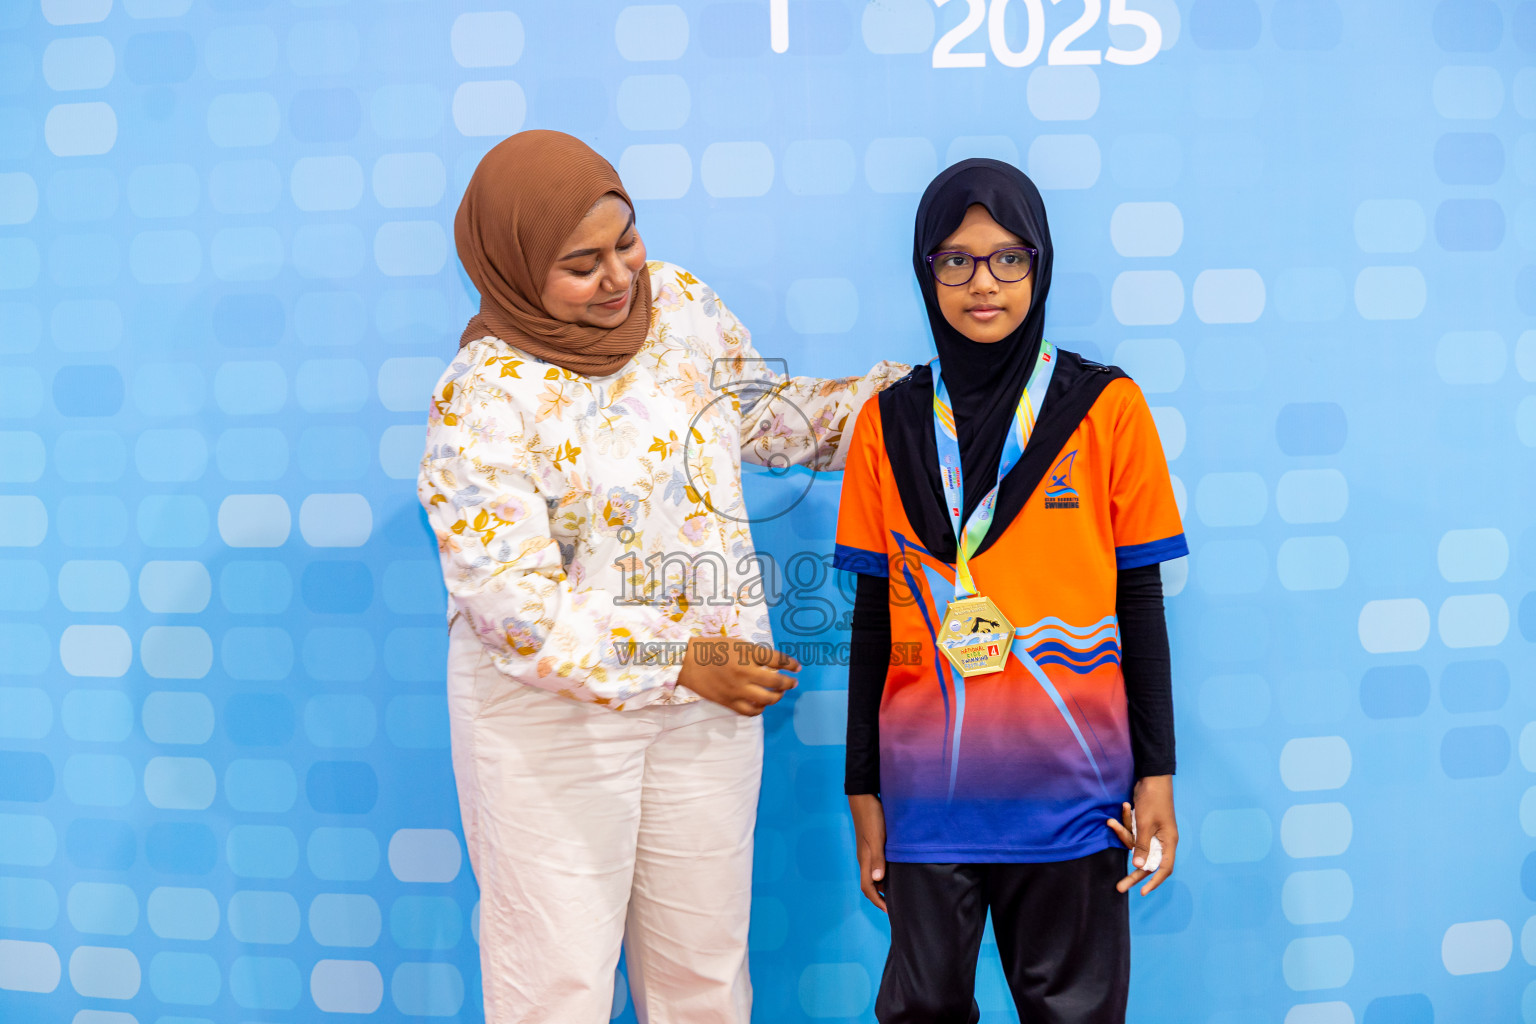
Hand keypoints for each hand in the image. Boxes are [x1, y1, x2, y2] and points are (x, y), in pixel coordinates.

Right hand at [677, 638, 798, 716]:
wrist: (687, 662)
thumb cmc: (712, 648)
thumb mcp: (736, 643)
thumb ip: (755, 653)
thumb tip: (774, 663)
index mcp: (746, 654)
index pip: (777, 660)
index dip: (791, 664)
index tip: (798, 667)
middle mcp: (744, 672)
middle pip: (776, 683)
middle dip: (788, 683)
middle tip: (792, 683)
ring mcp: (736, 689)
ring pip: (766, 700)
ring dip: (776, 697)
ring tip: (777, 694)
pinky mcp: (728, 702)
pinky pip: (750, 711)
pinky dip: (760, 709)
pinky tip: (761, 704)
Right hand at [848, 794, 887, 911]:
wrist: (864, 798)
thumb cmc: (872, 817)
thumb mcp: (877, 838)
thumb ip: (878, 858)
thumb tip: (878, 880)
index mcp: (865, 860)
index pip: (868, 888)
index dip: (878, 901)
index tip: (890, 911)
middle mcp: (865, 858)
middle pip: (871, 884)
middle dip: (881, 897)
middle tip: (897, 905)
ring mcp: (868, 851)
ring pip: (875, 874)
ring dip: (884, 885)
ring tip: (899, 891)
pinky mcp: (873, 844)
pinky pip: (878, 864)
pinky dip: (886, 872)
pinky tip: (897, 869)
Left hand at [1106, 774, 1177, 895]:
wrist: (1151, 778)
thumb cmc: (1153, 801)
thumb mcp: (1145, 825)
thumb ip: (1141, 846)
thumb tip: (1138, 866)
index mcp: (1168, 842)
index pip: (1164, 868)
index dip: (1154, 881)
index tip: (1142, 891)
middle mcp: (1161, 840)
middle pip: (1146, 862)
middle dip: (1132, 873)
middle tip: (1119, 887)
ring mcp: (1152, 832)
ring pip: (1134, 844)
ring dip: (1122, 832)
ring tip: (1111, 822)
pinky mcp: (1143, 825)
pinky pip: (1131, 831)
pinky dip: (1125, 822)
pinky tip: (1125, 807)